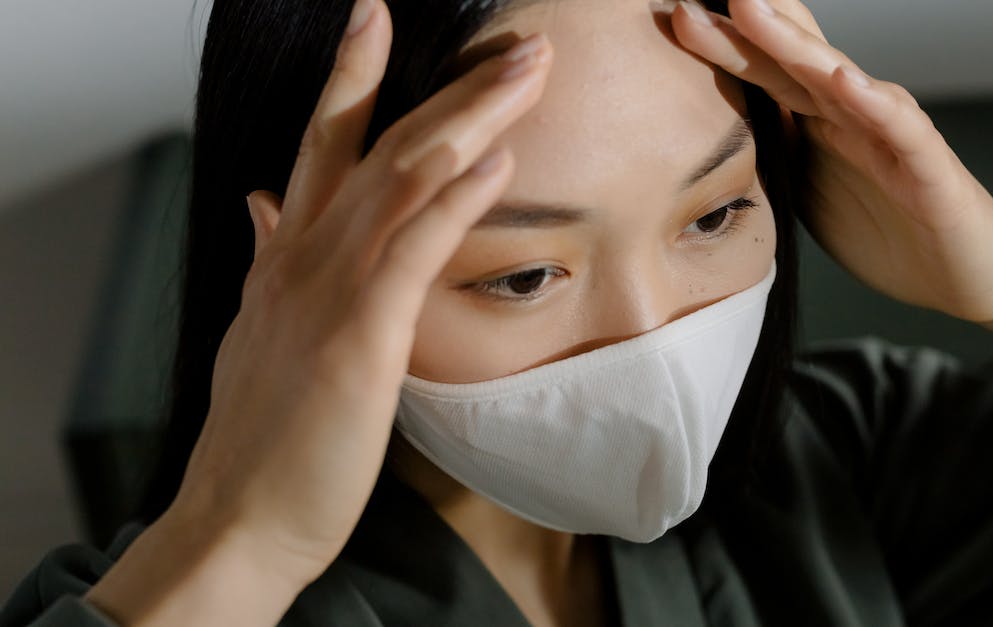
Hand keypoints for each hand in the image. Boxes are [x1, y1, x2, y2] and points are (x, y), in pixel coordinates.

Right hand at [173, 1, 550, 586]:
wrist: (236, 518)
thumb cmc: (263, 434)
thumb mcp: (258, 331)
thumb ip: (269, 261)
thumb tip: (264, 206)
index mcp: (287, 256)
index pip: (324, 142)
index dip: (352, 75)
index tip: (378, 18)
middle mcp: (303, 257)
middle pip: (381, 140)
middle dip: (455, 85)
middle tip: (518, 43)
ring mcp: (327, 291)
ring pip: (403, 175)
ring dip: (472, 116)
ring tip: (527, 71)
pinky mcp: (357, 339)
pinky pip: (410, 251)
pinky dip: (454, 200)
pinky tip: (495, 161)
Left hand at [669, 0, 992, 321]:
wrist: (967, 275)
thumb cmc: (889, 229)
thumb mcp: (807, 194)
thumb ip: (771, 157)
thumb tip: (710, 147)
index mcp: (819, 122)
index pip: (762, 72)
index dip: (718, 45)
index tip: (669, 20)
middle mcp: (851, 114)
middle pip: (789, 59)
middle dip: (741, 25)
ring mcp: (888, 134)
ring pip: (836, 78)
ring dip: (793, 43)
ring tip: (751, 9)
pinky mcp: (926, 167)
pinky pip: (899, 128)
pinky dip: (871, 102)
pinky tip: (842, 80)